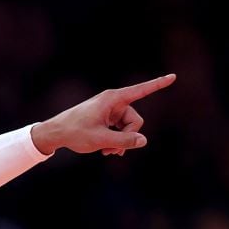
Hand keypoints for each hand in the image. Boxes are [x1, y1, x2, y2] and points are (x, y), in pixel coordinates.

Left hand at [30, 73, 175, 155]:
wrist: (54, 133)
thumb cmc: (74, 133)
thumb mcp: (100, 140)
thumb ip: (123, 142)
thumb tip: (143, 141)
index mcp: (113, 99)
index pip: (141, 91)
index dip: (158, 84)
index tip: (174, 76)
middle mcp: (113, 102)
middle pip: (135, 120)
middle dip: (128, 137)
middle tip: (113, 151)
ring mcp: (110, 111)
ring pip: (128, 128)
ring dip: (120, 142)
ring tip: (107, 152)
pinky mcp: (106, 119)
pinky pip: (120, 130)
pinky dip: (115, 141)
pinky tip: (106, 150)